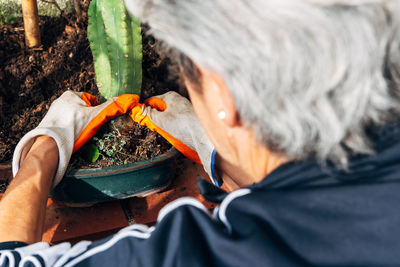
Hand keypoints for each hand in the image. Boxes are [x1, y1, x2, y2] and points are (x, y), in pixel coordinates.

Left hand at [12, 91, 139, 187]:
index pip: (91, 101)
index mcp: (71, 94)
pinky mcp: (49, 122)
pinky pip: (64, 125)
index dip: (95, 112)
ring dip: (78, 126)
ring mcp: (53, 111)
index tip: (92, 122)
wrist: (50, 144)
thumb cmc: (73, 128)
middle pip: (83, 110)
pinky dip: (68, 131)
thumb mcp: (95, 117)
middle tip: (85, 130)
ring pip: (74, 118)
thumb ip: (111, 108)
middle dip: (86, 120)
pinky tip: (68, 138)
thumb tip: (129, 99)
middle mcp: (60, 100)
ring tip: (76, 135)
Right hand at [130, 92, 218, 184]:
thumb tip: (144, 110)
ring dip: (164, 122)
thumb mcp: (160, 119)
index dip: (146, 108)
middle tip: (153, 125)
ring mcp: (185, 109)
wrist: (202, 134)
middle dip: (156, 116)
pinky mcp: (190, 117)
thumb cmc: (182, 124)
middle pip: (162, 108)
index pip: (153, 100)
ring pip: (169, 115)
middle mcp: (179, 100)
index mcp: (171, 96)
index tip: (141, 116)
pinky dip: (173, 125)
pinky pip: (177, 120)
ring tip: (164, 130)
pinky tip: (173, 132)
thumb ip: (150, 114)